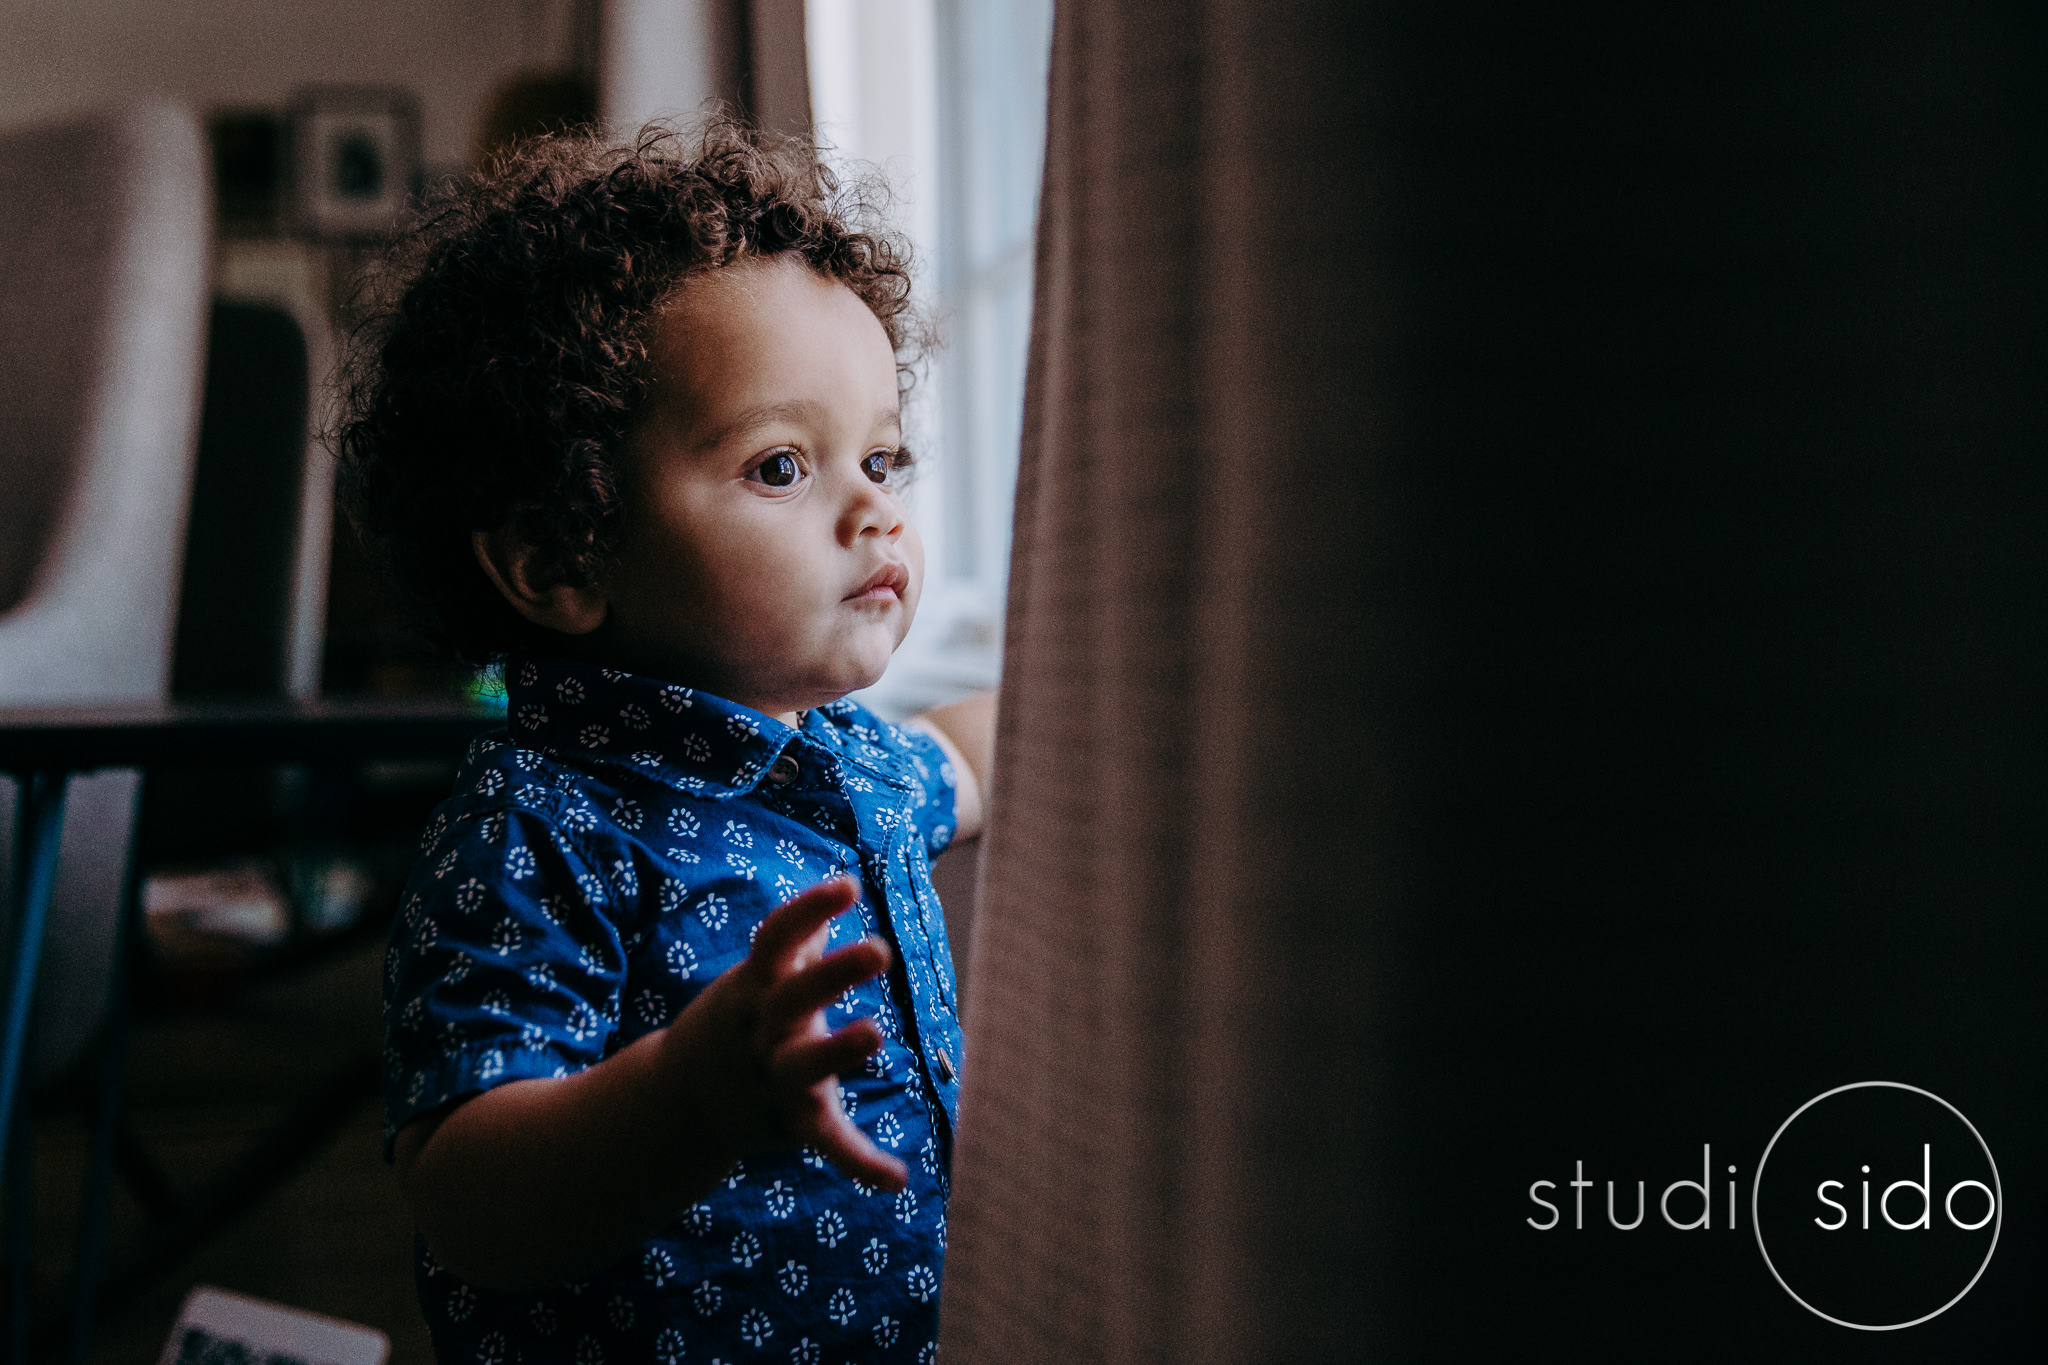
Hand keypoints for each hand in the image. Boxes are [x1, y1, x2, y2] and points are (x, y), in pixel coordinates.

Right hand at [660, 876, 909, 1190]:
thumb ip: (799, 940)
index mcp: (755, 988)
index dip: (808, 910)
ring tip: (876, 1034)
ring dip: (837, 1052)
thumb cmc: (736, 1024)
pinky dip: (858, 1163)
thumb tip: (839, 886)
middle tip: (879, 949)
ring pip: (803, 1068)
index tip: (848, 886)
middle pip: (793, 998)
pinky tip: (896, 1180)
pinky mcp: (789, 1127)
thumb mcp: (756, 979)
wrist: (676, 1103)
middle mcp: (761, 1032)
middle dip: (831, 974)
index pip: (776, 939)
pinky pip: (823, 1144)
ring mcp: (772, 1081)